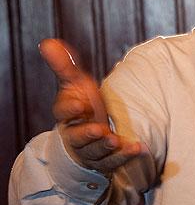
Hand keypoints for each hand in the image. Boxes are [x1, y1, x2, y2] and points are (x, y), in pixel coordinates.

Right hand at [39, 39, 144, 175]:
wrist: (90, 134)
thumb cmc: (81, 105)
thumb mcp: (75, 84)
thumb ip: (64, 65)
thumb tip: (47, 42)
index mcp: (67, 115)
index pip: (63, 113)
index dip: (70, 109)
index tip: (80, 105)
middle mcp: (76, 135)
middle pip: (78, 137)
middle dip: (88, 134)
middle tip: (99, 130)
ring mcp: (91, 150)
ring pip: (95, 152)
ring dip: (106, 147)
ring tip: (116, 140)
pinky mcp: (105, 161)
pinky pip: (114, 162)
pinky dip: (125, 156)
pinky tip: (138, 148)